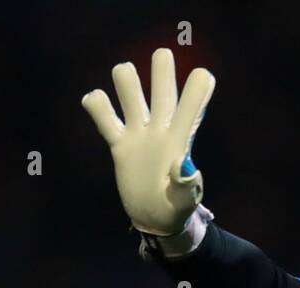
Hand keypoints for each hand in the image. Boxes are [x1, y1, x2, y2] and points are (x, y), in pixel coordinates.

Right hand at [81, 48, 214, 236]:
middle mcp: (160, 127)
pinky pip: (104, 116)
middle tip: (162, 57)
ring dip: (126, 79)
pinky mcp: (119, 144)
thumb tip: (183, 165)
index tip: (203, 77)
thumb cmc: (176, 207)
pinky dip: (96, 104)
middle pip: (162, 84)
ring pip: (129, 89)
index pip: (192, 104)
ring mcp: (138, 133)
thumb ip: (185, 184)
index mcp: (181, 138)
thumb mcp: (185, 200)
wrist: (155, 218)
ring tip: (125, 81)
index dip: (198, 87)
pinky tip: (96, 104)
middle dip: (162, 67)